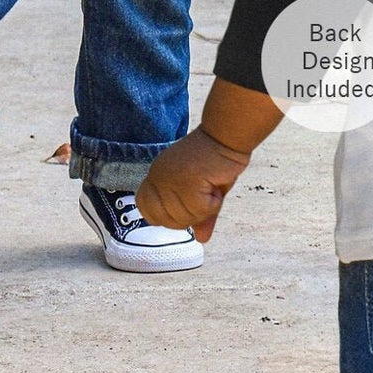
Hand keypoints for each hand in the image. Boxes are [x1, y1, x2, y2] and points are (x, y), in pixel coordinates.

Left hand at [137, 127, 250, 242]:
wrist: (227, 134)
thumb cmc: (216, 159)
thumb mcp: (204, 190)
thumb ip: (199, 213)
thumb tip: (202, 238)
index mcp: (157, 175)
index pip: (145, 209)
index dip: (165, 217)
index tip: (186, 206)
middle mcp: (158, 176)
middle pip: (168, 222)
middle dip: (190, 217)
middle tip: (204, 195)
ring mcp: (170, 179)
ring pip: (186, 219)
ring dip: (205, 208)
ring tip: (211, 185)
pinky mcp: (186, 181)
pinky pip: (201, 211)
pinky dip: (214, 203)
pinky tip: (216, 183)